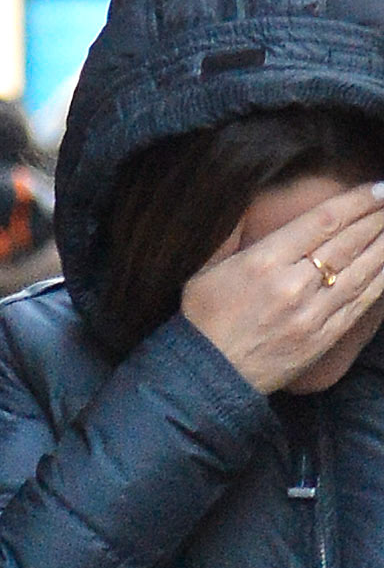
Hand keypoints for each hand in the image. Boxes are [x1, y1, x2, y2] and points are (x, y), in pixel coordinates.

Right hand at [180, 181, 383, 392]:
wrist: (207, 378)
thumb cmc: (203, 322)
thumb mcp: (204, 271)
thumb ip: (232, 237)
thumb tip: (249, 206)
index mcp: (264, 261)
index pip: (324, 221)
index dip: (357, 201)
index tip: (377, 189)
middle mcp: (293, 285)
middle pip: (349, 241)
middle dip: (377, 218)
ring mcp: (311, 314)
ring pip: (361, 270)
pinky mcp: (322, 338)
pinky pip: (359, 303)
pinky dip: (379, 280)